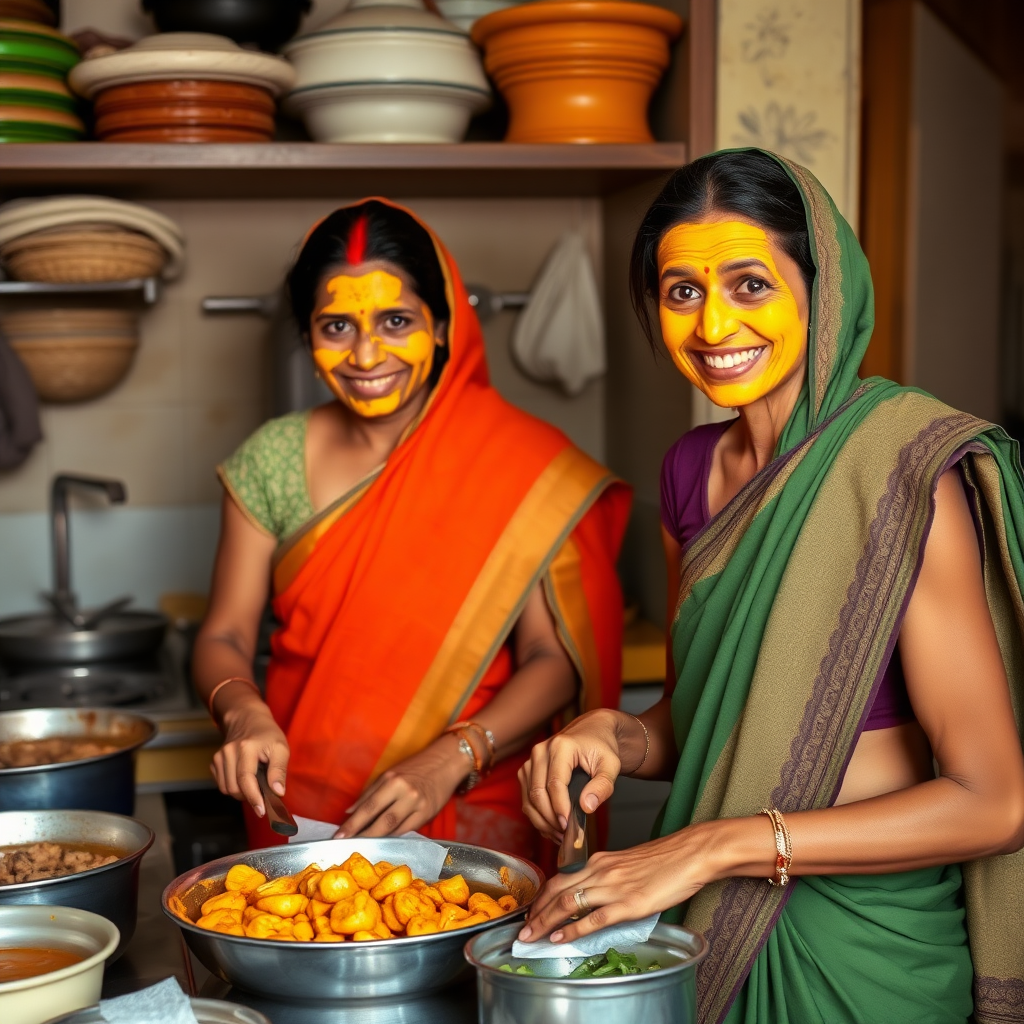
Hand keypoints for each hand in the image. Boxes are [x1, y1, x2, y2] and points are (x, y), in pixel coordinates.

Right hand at [211, 695, 289, 817]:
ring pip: (227, 789)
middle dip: (250, 796)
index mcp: (246, 748)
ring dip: (241, 793)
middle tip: (264, 794)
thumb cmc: (267, 734)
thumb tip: (278, 792)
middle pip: (235, 788)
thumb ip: (279, 770)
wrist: (248, 719)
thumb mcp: (281, 748)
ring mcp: (219, 757)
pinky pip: (222, 784)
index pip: (246, 780)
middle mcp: (228, 752)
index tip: (262, 811)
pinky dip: (233, 787)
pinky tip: (244, 778)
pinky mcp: (214, 762)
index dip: (254, 798)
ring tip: (255, 782)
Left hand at [336, 735, 468, 837]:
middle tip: (346, 845)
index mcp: (392, 780)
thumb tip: (350, 811)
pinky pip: (406, 830)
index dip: (352, 824)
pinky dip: (393, 836)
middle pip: (381, 821)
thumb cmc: (415, 767)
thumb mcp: (390, 774)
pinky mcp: (427, 814)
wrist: (445, 762)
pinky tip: (383, 839)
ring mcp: (418, 805)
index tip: (339, 835)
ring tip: (362, 844)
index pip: (368, 807)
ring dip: (376, 838)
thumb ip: (370, 793)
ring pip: (393, 829)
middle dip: (362, 835)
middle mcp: (405, 793)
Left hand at [517, 825, 720, 944]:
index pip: (560, 878)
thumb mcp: (628, 864)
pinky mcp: (628, 904)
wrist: (690, 853)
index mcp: (600, 860)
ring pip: (568, 904)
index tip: (531, 912)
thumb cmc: (665, 860)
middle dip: (536, 912)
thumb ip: (609, 877)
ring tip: (531, 937)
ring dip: (545, 922)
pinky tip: (559, 938)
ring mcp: (613, 887)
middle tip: (522, 930)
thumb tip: (597, 898)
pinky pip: (593, 918)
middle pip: (556, 890)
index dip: (542, 897)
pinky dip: (572, 929)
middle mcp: (600, 871)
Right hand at [519, 709, 640, 842]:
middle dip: (550, 819)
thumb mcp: (611, 765)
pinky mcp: (527, 771)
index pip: (555, 783)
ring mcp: (531, 761)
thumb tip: (586, 807)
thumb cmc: (601, 748)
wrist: (591, 732)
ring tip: (559, 835)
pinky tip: (551, 827)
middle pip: (537, 793)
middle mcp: (541, 752)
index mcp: (561, 747)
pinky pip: (526, 798)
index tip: (568, 826)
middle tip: (565, 835)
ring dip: (542, 821)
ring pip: (528, 799)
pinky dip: (537, 816)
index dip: (560, 808)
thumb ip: (602, 786)